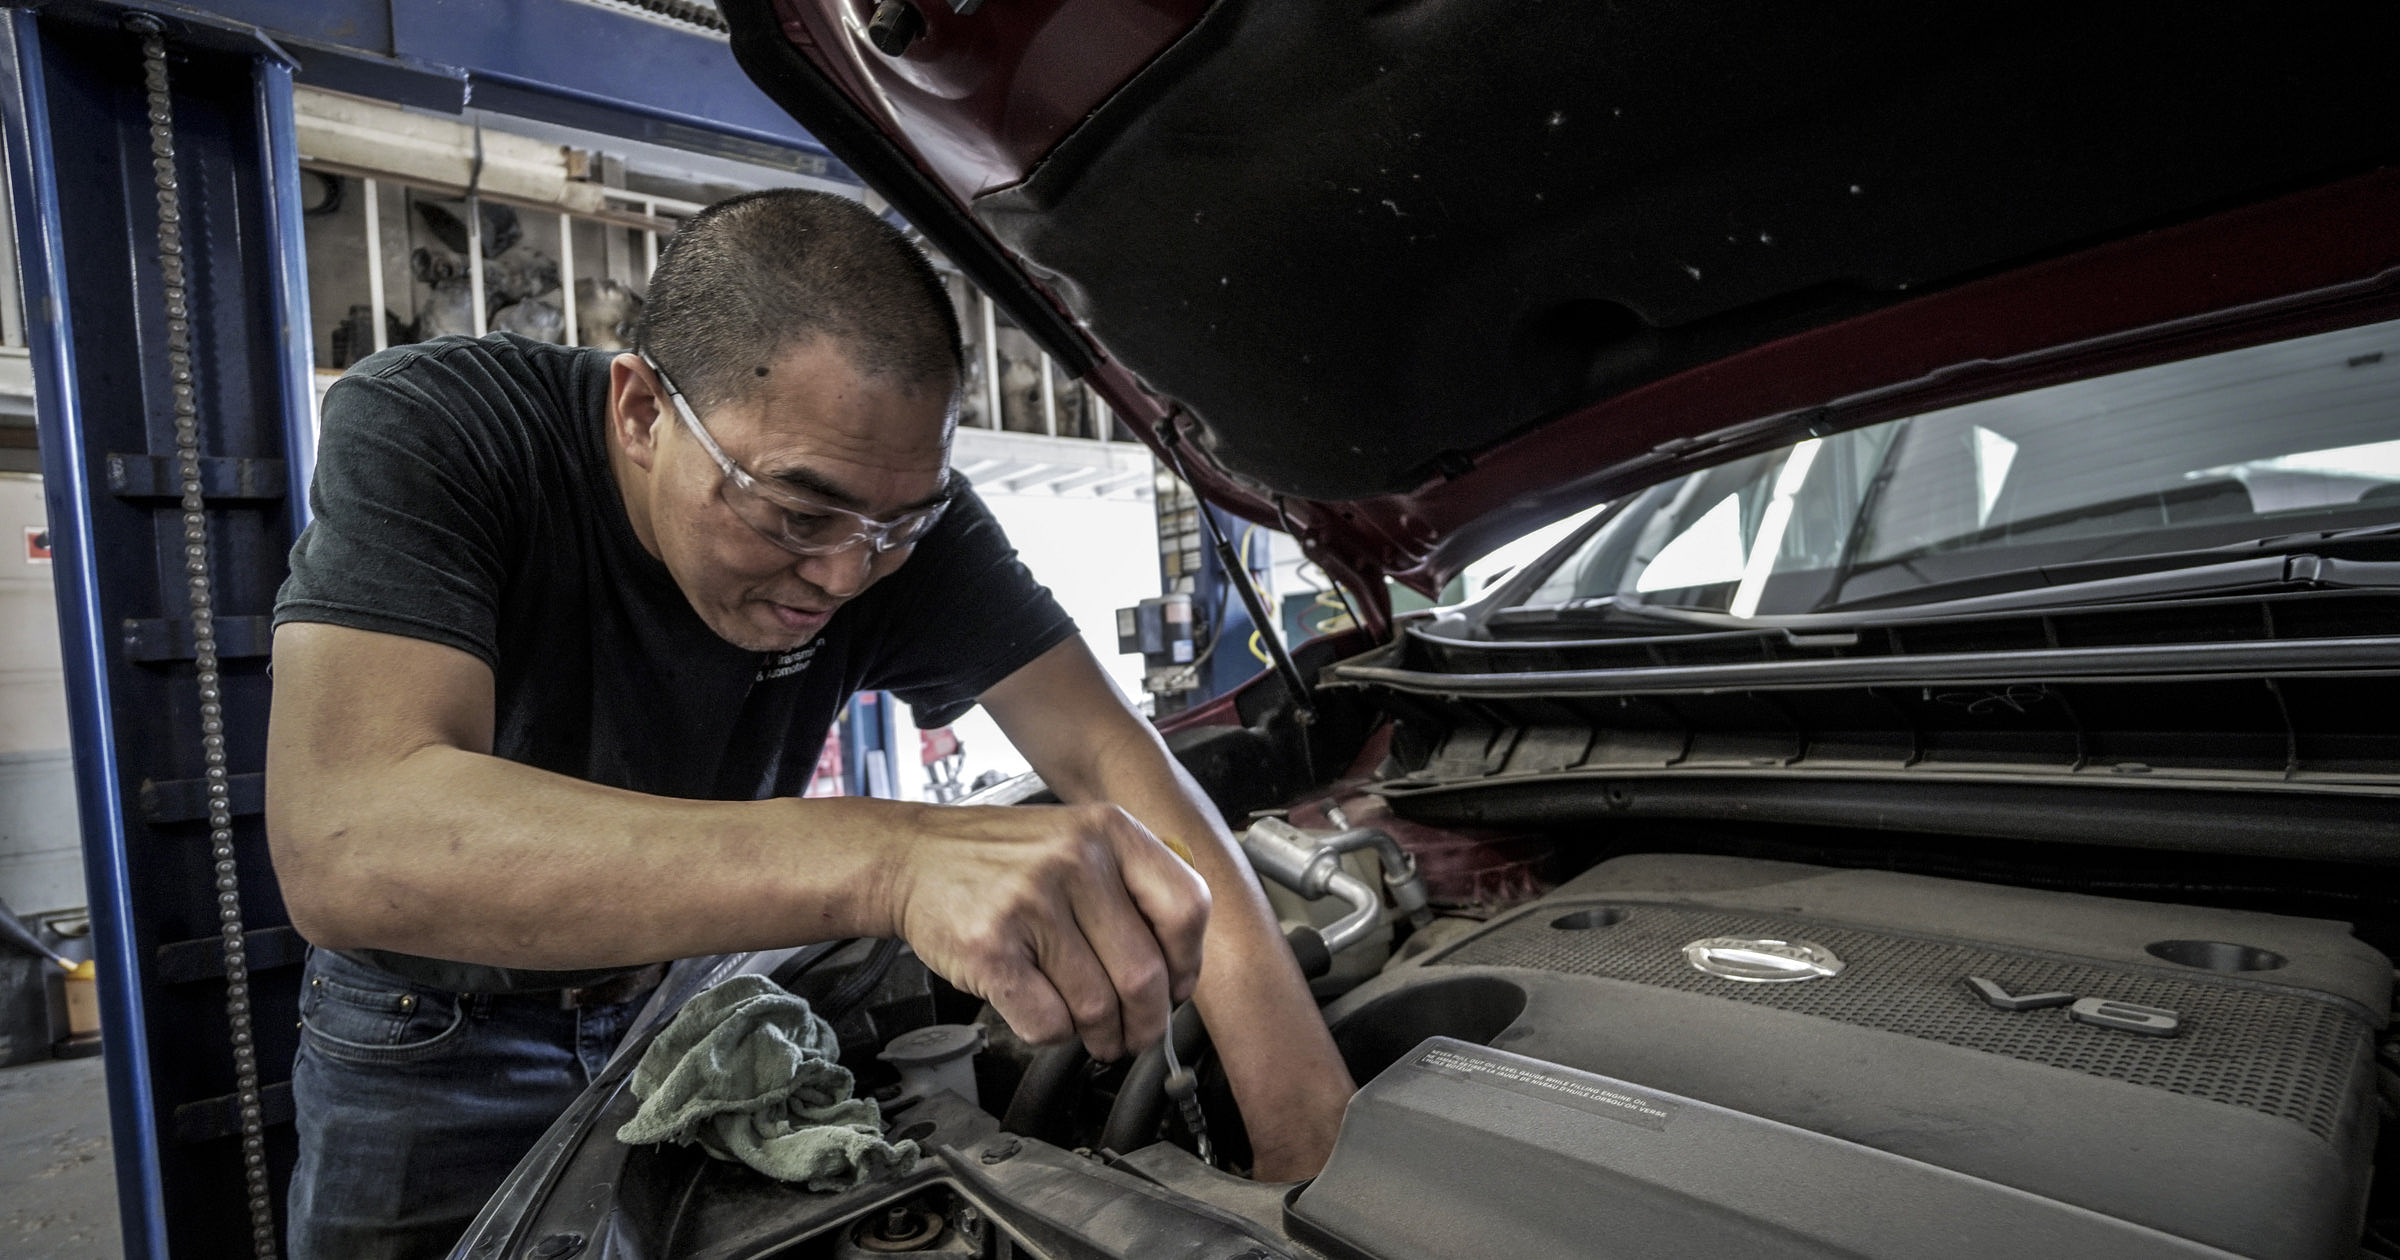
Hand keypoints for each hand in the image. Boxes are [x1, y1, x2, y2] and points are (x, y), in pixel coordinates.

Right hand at [885, 802, 1209, 1060]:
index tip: (1175, 989)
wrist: (912, 859)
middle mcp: (1073, 860)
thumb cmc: (1001, 861)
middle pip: (1144, 974)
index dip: (1187, 965)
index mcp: (1108, 830)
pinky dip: (1053, 1034)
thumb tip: (1179, 972)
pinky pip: (1048, 1022)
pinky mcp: (990, 948)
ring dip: (1100, 1035)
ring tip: (1092, 1032)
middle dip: (1145, 1023)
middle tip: (1135, 1034)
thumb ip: (1132, 888)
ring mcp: (1029, 903)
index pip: (1186, 908)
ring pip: (1096, 1007)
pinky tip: (1045, 1014)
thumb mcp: (1078, 841)